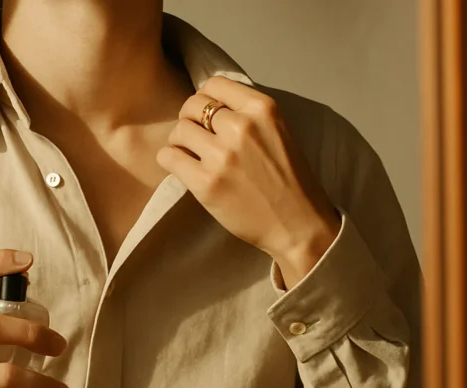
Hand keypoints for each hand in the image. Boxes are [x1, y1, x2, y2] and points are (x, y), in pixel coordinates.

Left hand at [157, 75, 339, 286]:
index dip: (205, 98)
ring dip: (180, 142)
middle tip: (197, 138)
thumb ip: (248, 114)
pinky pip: (168, 157)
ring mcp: (222, 156)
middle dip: (190, 119)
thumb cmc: (289, 180)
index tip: (208, 116)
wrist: (298, 224)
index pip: (214, 84)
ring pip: (178, 130)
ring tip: (192, 155)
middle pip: (192, 105)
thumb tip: (210, 104)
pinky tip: (183, 169)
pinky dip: (170, 161)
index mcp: (262, 108)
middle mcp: (241, 127)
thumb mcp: (278, 131)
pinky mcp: (206, 183)